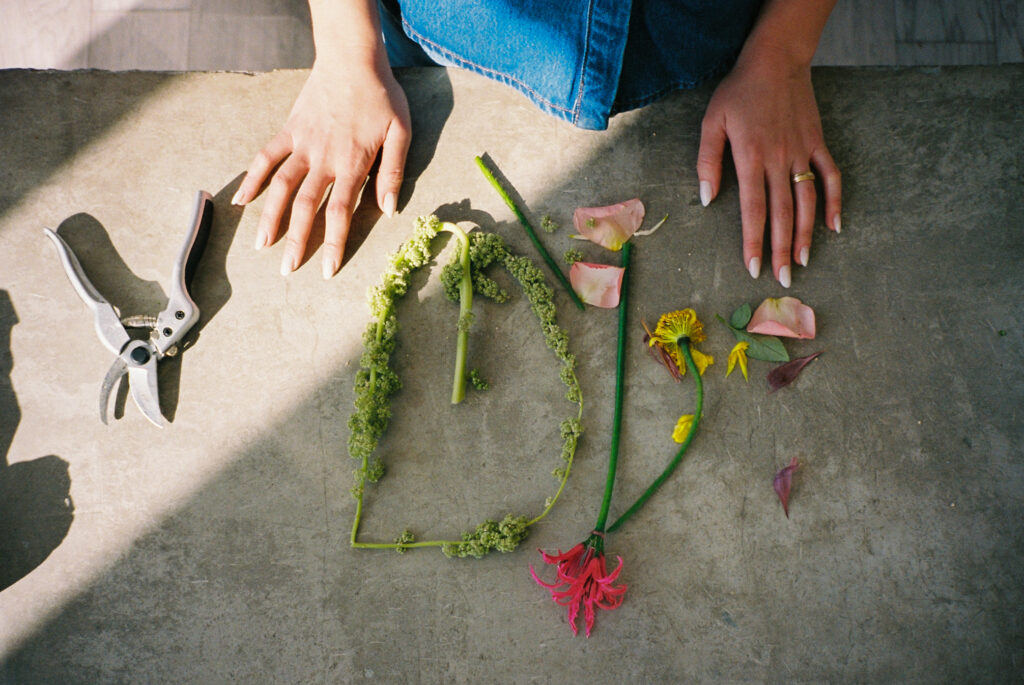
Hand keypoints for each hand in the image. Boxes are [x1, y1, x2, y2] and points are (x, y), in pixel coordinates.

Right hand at [233, 53, 410, 277]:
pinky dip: (252, 178)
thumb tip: (388, 209)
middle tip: (287, 270)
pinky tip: (241, 201)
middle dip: (296, 241)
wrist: (353, 59)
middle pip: (306, 207)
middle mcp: (323, 159)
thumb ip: (392, 172)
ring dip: (269, 217)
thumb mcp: (400, 132)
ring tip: (259, 245)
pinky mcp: (289, 129)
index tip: (325, 270)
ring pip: (281, 186)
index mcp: (352, 164)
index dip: (332, 244)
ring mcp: (302, 144)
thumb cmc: (382, 96)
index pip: (339, 213)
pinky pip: (266, 156)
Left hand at [697, 47, 840, 286]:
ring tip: (803, 262)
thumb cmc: (738, 92)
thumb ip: (707, 162)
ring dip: (806, 235)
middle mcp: (780, 160)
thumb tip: (706, 199)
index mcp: (751, 158)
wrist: (775, 60)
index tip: (754, 267)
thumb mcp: (711, 122)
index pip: (753, 210)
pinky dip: (835, 202)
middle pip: (783, 214)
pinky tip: (834, 226)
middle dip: (782, 250)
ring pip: (807, 202)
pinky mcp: (818, 143)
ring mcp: (802, 153)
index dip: (754, 241)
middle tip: (782, 280)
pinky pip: (831, 177)